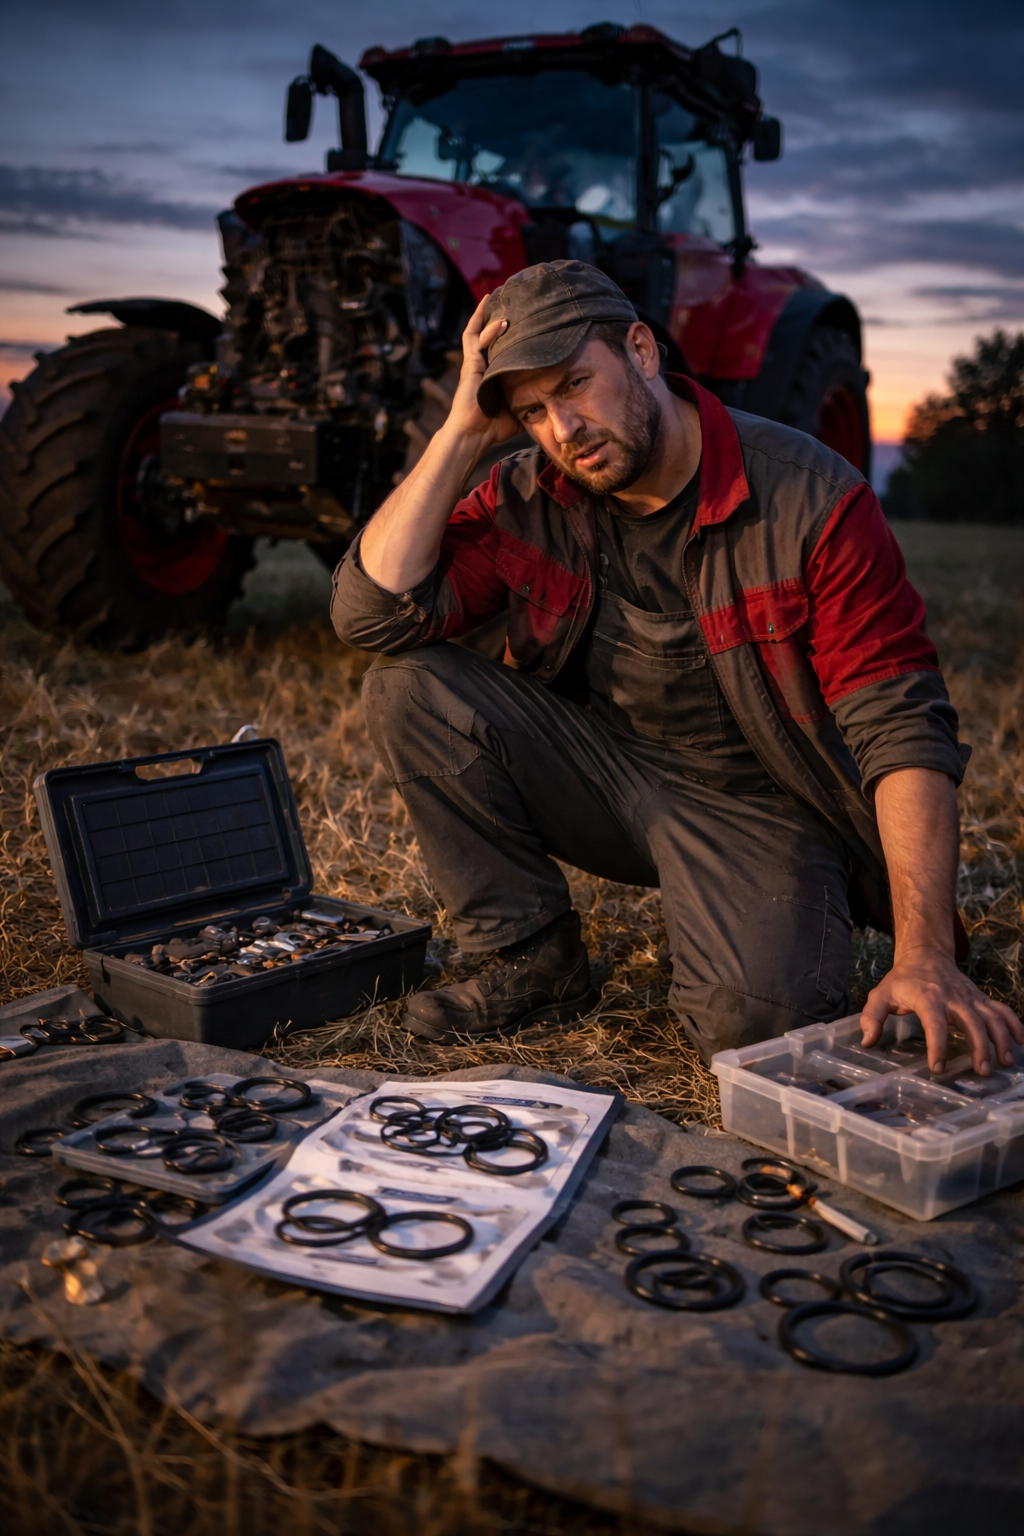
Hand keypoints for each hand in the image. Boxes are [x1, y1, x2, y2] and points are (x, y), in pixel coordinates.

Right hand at [443, 295, 522, 449]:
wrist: (474, 435)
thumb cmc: (493, 427)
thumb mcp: (519, 410)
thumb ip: (531, 400)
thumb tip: (554, 400)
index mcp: (494, 373)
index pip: (503, 347)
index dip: (512, 333)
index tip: (526, 319)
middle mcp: (484, 365)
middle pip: (491, 334)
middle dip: (499, 314)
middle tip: (513, 297)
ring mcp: (475, 363)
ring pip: (482, 331)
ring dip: (491, 313)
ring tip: (502, 295)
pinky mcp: (470, 363)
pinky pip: (475, 338)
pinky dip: (482, 321)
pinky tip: (492, 308)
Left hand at [861, 948, 1023, 1073]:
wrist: (925, 955)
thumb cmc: (902, 980)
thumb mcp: (881, 994)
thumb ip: (872, 1017)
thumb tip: (868, 1041)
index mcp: (928, 998)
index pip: (934, 1023)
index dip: (937, 1046)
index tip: (938, 1068)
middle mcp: (953, 997)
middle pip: (971, 1021)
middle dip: (979, 1046)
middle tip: (981, 1070)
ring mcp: (970, 997)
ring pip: (992, 1016)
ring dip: (1001, 1038)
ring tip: (1004, 1062)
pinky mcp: (980, 998)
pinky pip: (1001, 1010)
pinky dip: (1014, 1024)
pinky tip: (1020, 1042)